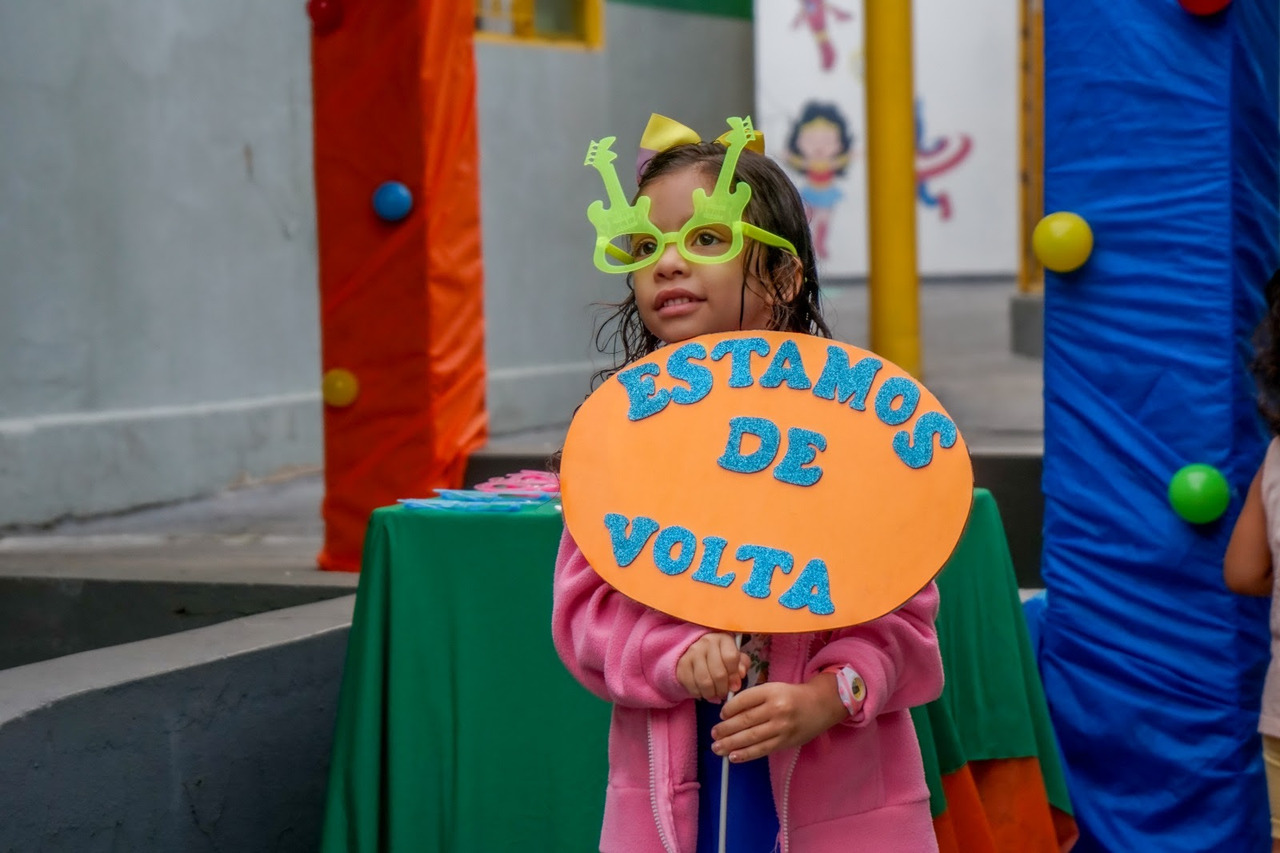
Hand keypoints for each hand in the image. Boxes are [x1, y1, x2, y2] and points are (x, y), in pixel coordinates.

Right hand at [676, 633, 747, 701]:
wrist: (696, 653)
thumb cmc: (721, 657)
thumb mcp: (735, 657)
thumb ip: (742, 665)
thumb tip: (741, 674)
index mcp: (723, 638)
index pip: (731, 658)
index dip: (734, 676)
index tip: (735, 686)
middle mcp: (706, 642)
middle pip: (718, 674)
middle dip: (723, 689)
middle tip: (724, 693)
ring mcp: (692, 652)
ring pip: (705, 682)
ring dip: (711, 694)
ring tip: (714, 694)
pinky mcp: (682, 664)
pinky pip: (692, 686)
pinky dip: (699, 694)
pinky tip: (703, 691)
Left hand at [710, 674, 846, 762]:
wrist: (821, 705)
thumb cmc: (792, 696)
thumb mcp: (774, 689)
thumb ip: (754, 699)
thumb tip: (728, 713)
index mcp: (771, 691)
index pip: (744, 700)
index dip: (729, 709)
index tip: (721, 716)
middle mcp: (776, 709)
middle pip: (745, 721)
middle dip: (726, 730)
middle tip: (713, 735)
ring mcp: (781, 727)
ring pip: (751, 737)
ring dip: (731, 744)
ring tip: (717, 748)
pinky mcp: (785, 742)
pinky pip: (762, 749)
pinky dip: (746, 754)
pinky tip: (734, 757)